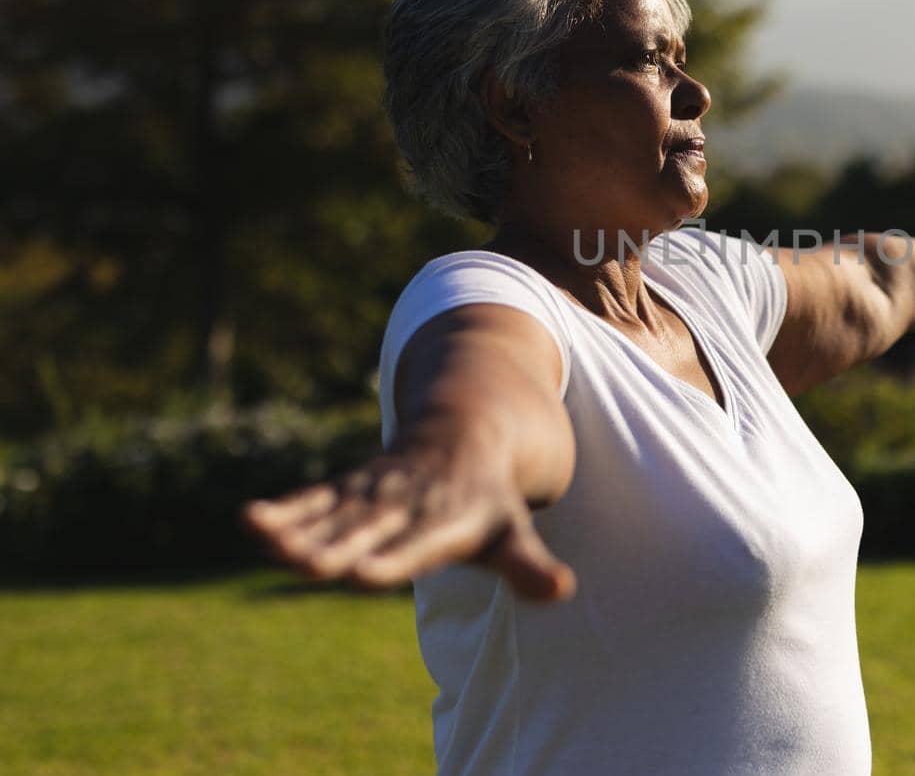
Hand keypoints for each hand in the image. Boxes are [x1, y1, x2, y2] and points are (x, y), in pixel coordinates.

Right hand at [242, 433, 574, 601]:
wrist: (470, 428)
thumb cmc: (492, 501)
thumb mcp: (515, 534)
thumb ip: (530, 567)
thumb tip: (563, 590)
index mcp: (447, 522)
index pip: (416, 547)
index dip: (390, 561)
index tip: (363, 576)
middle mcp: (405, 506)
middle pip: (365, 531)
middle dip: (332, 549)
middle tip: (301, 564)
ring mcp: (373, 494)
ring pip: (331, 514)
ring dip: (296, 529)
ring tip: (261, 538)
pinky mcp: (350, 488)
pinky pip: (314, 500)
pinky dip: (284, 511)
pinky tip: (248, 521)